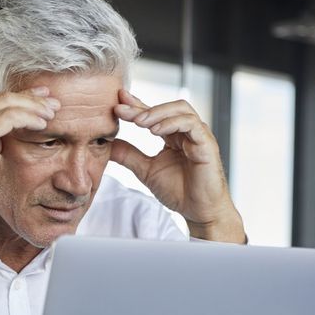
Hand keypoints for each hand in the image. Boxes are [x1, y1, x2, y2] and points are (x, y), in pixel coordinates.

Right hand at [0, 87, 59, 252]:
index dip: (17, 97)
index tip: (36, 99)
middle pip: (2, 96)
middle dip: (30, 97)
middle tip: (51, 100)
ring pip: (9, 103)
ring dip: (34, 106)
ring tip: (52, 113)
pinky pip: (10, 117)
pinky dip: (29, 118)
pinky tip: (41, 124)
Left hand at [112, 90, 244, 242]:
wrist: (198, 212)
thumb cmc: (179, 192)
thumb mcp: (146, 170)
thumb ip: (128, 155)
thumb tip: (107, 143)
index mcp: (173, 135)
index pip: (154, 114)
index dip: (136, 106)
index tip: (117, 103)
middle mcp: (187, 131)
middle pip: (166, 107)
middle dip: (142, 107)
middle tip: (121, 109)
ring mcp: (198, 135)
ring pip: (180, 109)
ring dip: (157, 113)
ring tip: (138, 122)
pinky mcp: (207, 144)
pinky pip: (192, 124)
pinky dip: (173, 123)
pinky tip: (156, 130)